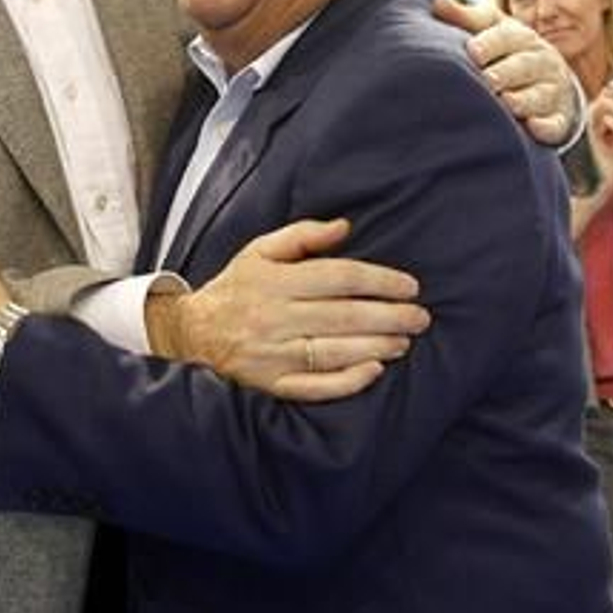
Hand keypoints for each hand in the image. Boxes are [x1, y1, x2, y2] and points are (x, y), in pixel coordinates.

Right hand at [163, 218, 429, 401]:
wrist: (193, 332)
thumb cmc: (236, 288)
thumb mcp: (260, 250)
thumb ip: (303, 235)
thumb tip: (345, 227)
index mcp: (273, 280)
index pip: (337, 276)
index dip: (379, 280)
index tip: (409, 286)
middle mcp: (272, 317)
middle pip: (343, 315)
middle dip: (389, 316)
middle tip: (420, 317)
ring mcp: (271, 353)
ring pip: (334, 351)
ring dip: (376, 346)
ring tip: (404, 341)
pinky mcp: (271, 383)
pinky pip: (315, 386)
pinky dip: (348, 380)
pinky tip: (373, 370)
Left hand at [433, 0, 576, 144]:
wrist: (545, 77)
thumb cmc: (505, 51)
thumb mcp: (490, 29)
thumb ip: (465, 16)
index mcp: (522, 38)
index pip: (508, 37)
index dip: (491, 44)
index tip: (473, 51)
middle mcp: (541, 62)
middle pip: (525, 66)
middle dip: (507, 73)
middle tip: (488, 80)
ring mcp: (551, 91)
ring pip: (540, 95)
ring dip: (525, 100)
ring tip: (508, 104)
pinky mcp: (558, 118)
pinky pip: (556, 123)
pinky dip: (547, 126)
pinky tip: (534, 128)